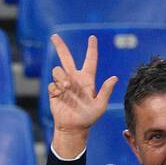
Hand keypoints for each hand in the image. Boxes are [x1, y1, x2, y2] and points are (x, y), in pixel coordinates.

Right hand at [47, 33, 117, 158]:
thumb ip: (105, 91)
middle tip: (54, 36)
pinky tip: (60, 97)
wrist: (73, 128)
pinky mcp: (54, 92)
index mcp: (87, 80)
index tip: (92, 37)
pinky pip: (52, 84)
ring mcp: (63, 85)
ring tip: (67, 88)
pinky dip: (56, 89)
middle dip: (60, 46)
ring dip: (61, 77)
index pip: (90, 60)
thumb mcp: (100, 106)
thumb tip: (114, 78)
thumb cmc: (89, 118)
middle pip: (66, 58)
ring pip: (57, 70)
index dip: (91, 48)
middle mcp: (74, 79)